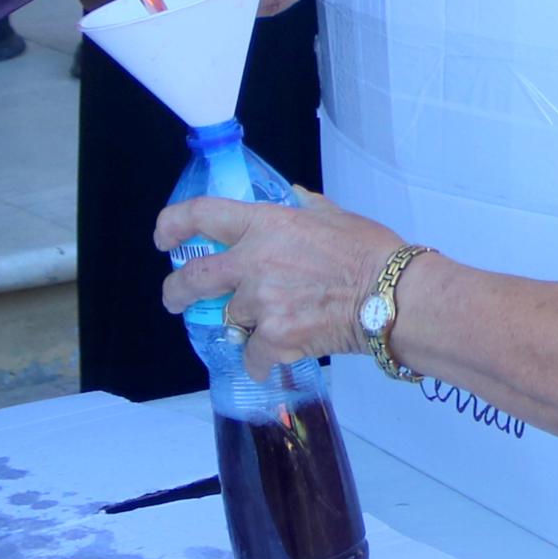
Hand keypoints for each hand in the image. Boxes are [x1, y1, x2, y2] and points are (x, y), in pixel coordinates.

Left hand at [155, 188, 401, 366]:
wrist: (392, 297)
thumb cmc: (371, 252)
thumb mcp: (336, 216)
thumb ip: (307, 207)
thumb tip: (296, 197)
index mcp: (265, 224)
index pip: (201, 215)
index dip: (173, 225)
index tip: (165, 239)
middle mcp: (252, 262)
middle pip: (192, 278)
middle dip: (177, 292)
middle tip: (177, 300)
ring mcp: (260, 302)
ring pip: (230, 320)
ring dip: (241, 326)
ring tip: (262, 330)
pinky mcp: (272, 338)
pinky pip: (251, 355)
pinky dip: (259, 361)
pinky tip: (272, 361)